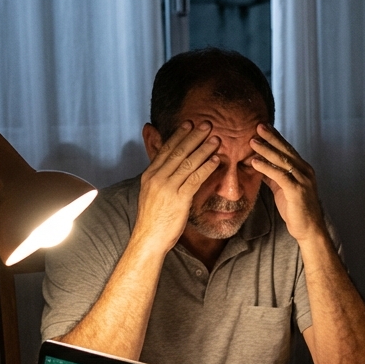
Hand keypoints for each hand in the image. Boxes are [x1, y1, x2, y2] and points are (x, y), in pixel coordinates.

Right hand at [136, 121, 219, 251]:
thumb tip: (168, 167)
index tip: (189, 123)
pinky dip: (206, 167)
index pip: (165, 149)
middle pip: (178, 152)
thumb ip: (160, 178)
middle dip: (193, 136)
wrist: (148, 239)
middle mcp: (156, 178)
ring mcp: (167, 188)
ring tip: (216, 139)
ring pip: (188, 163)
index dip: (179, 135)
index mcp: (149, 175)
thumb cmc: (153, 218)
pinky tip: (216, 160)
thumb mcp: (152, 193)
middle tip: (207, 124)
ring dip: (204, 149)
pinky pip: (195, 179)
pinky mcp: (178, 199)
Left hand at [248, 124, 324, 242]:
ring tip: (253, 141)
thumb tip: (259, 165)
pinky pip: (280, 175)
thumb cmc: (296, 210)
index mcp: (303, 169)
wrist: (309, 229)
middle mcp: (305, 171)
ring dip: (266, 150)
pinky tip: (255, 162)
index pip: (288, 149)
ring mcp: (303, 180)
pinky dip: (266, 167)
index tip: (264, 127)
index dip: (276, 137)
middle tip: (258, 126)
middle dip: (271, 137)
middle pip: (286, 150)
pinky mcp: (297, 191)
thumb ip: (273, 176)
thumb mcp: (282, 189)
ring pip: (283, 160)